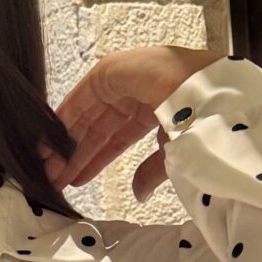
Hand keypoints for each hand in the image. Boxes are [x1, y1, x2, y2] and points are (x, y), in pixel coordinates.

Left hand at [40, 45, 214, 204]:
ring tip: (50, 167)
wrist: (210, 99)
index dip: (96, 157)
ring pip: (90, 113)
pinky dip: (68, 115)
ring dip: (69, 139)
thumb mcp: (175, 154)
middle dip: (78, 153)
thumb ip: (153, 170)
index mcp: (160, 106)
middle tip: (57, 178)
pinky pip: (84, 95)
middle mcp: (142, 90)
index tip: (78, 177)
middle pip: (100, 126)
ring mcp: (128, 77)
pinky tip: (54, 138)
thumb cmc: (205, 123)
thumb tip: (139, 192)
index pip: (119, 135)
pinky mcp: (113, 69)